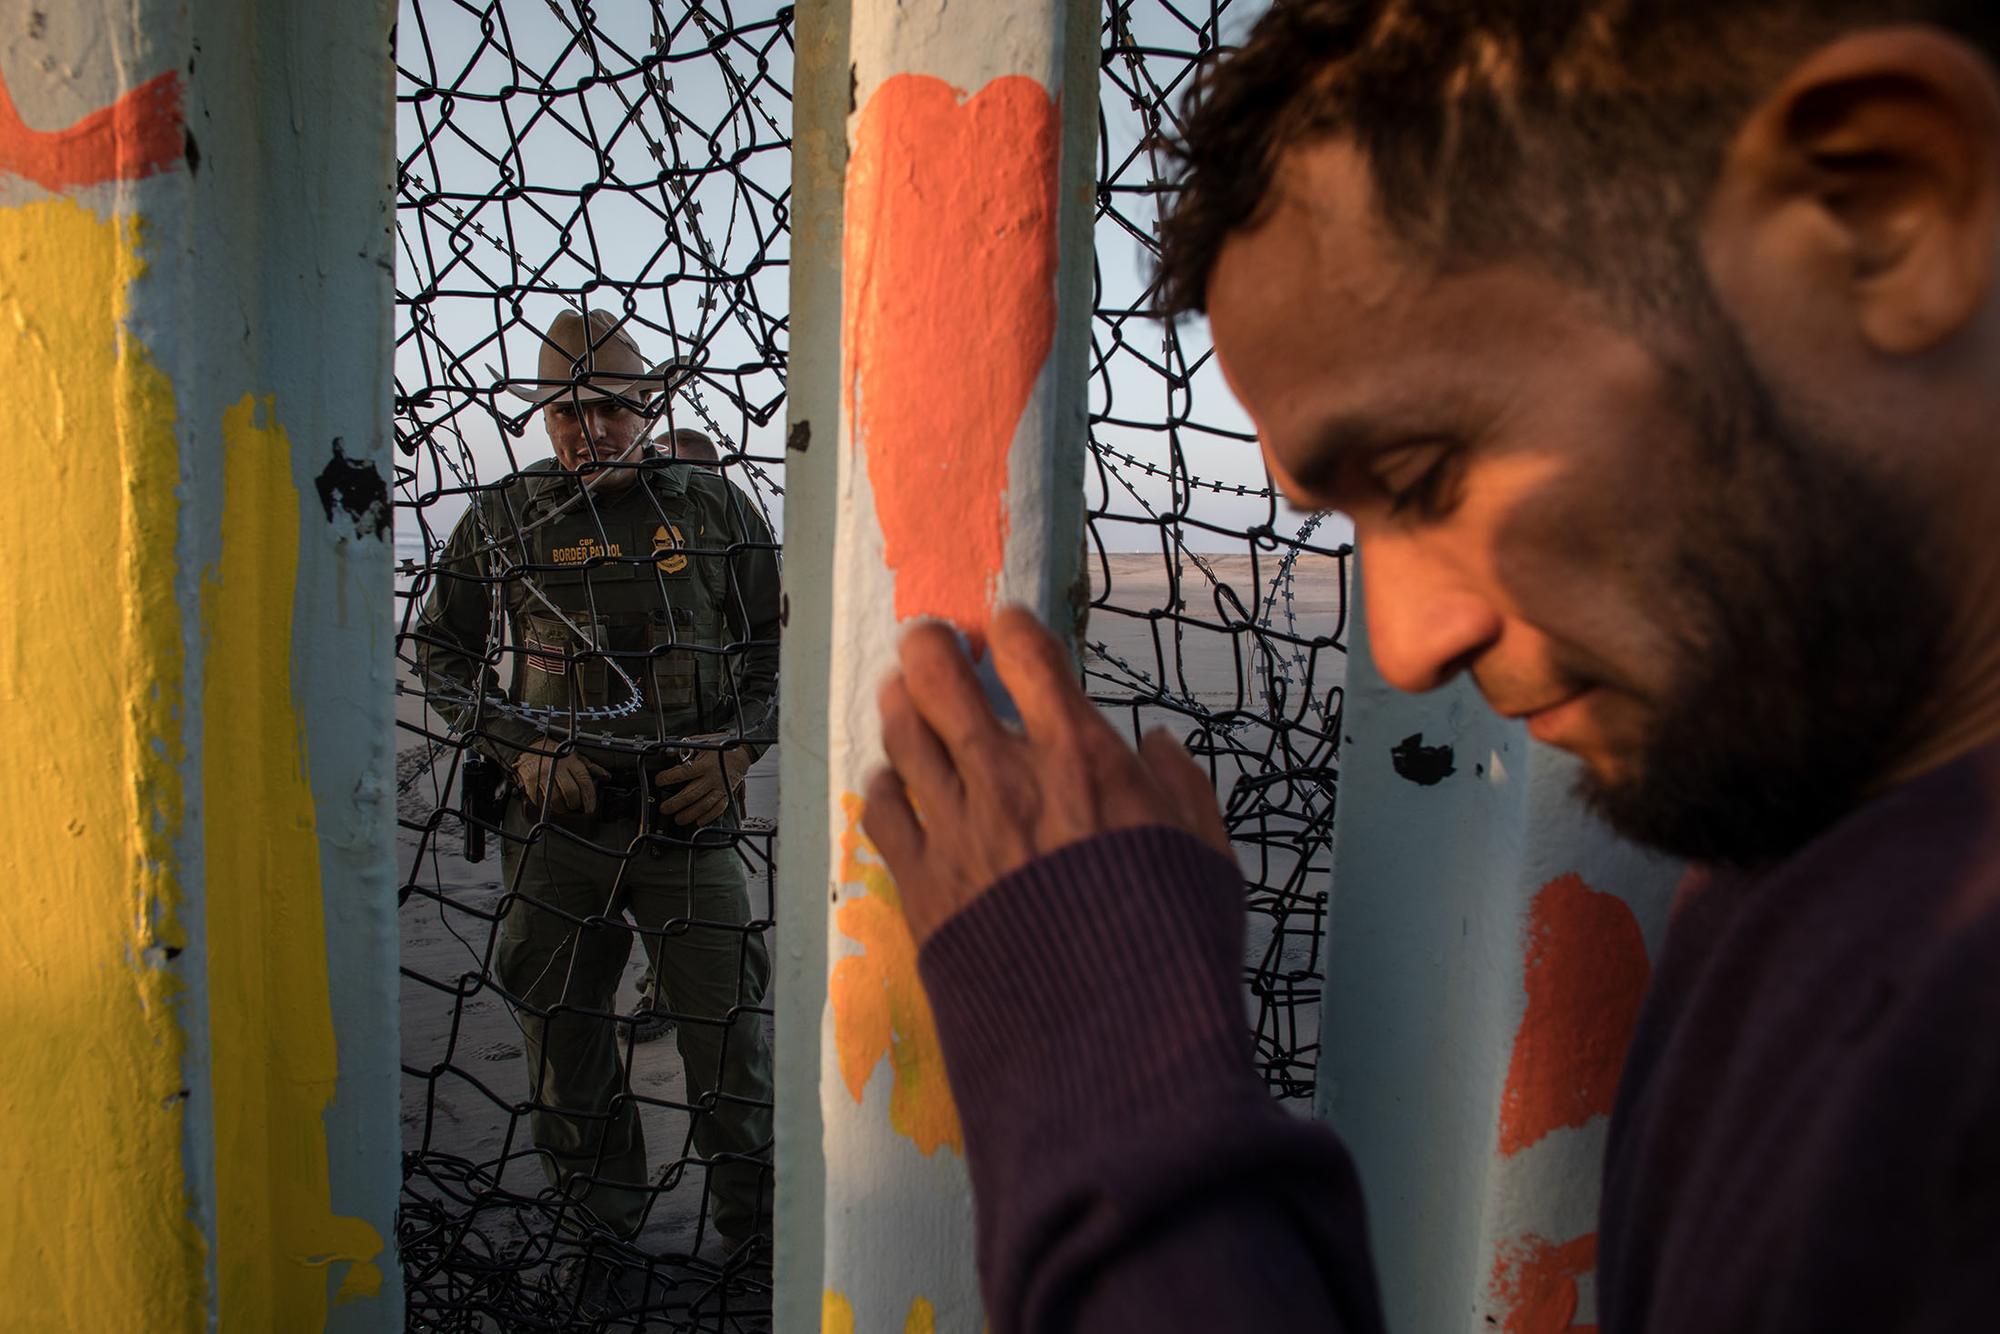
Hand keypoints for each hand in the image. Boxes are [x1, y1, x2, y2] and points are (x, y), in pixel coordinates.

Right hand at [512, 749, 608, 814]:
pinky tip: (549, 801)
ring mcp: (542, 774)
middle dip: (575, 804)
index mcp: (571, 761)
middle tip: (575, 806)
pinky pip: (539, 800)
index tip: (590, 808)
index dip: (589, 798)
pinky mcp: (530, 781)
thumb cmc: (557, 753)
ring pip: (555, 800)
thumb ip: (591, 768)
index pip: (584, 782)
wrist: (532, 746)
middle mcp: (557, 767)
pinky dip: (545, 805)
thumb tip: (606, 776)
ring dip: (561, 807)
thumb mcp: (576, 756)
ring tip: (563, 805)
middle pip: (570, 793)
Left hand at [653, 734, 753, 825]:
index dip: (668, 778)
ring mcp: (720, 788)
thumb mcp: (702, 741)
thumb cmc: (722, 746)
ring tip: (679, 819)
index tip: (659, 781)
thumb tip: (668, 752)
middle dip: (676, 803)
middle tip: (665, 808)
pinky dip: (709, 817)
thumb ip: (685, 746)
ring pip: (704, 805)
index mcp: (705, 764)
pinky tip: (699, 821)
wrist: (743, 752)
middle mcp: (712, 778)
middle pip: (691, 794)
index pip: (683, 773)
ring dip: (690, 814)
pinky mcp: (727, 794)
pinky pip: (718, 809)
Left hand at [863, 606, 1229, 946]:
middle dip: (929, 647)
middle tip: (927, 640)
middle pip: (942, 680)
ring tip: (900, 694)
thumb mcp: (1206, 851)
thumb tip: (1154, 743)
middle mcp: (1008, 777)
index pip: (1031, 658)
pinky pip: (881, 812)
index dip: (1013, 628)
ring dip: (899, 704)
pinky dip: (883, 785)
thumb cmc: (1171, 941)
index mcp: (1081, 757)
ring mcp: (956, 828)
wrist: (1109, 1036)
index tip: (1006, 626)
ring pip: (902, 737)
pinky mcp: (921, 882)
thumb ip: (1180, 786)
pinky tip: (890, 783)